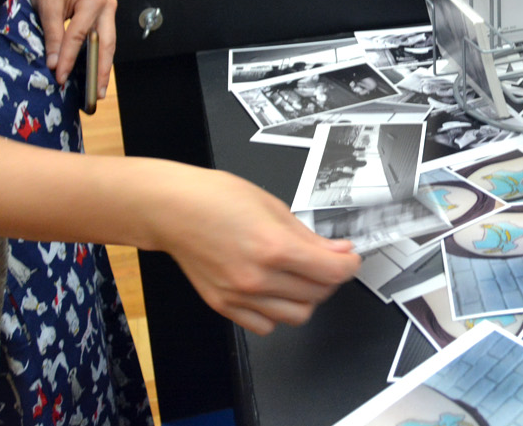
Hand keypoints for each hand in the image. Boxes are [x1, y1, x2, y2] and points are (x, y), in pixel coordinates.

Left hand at [19, 0, 115, 87]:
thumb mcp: (47, 8)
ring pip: (107, 43)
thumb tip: (55, 65)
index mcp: (94, 1)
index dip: (70, 59)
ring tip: (97, 89)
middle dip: (101, 71)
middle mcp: (107, 6)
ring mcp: (107, 10)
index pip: (81, 37)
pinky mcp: (102, 14)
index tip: (60, 78)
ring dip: (101, 66)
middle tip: (96, 94)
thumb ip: (53, 37)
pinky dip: (97, 55)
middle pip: (107, 44)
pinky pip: (102, 38)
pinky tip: (93, 71)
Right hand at [161, 169, 360, 333]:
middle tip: (327, 262)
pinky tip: (275, 290)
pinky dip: (278, 312)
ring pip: (296, 316)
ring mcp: (239, 296)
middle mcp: (258, 278)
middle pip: (318, 295)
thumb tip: (337, 251)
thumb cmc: (215, 198)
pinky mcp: (224, 306)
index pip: (332, 272)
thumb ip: (307, 235)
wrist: (172, 210)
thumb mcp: (272, 206)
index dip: (350, 265)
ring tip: (301, 276)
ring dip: (308, 298)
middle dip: (331, 278)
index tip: (351, 258)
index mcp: (274, 248)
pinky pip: (266, 325)